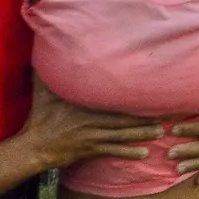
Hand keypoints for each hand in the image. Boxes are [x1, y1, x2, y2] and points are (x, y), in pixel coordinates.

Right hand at [22, 78, 162, 168]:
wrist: (34, 146)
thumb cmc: (41, 117)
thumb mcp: (43, 91)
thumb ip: (50, 71)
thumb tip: (43, 45)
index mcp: (85, 104)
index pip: (112, 98)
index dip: (131, 95)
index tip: (149, 90)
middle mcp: (93, 120)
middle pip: (124, 118)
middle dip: (145, 117)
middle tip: (165, 115)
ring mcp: (93, 136)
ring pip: (122, 135)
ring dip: (142, 134)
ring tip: (160, 132)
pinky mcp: (91, 150)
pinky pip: (113, 151)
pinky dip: (129, 152)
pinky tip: (144, 153)